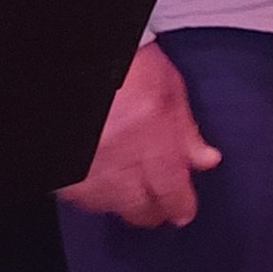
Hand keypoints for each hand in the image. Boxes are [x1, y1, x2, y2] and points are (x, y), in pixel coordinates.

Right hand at [58, 41, 221, 227]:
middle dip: (153, 211)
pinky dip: (95, 195)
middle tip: (160, 208)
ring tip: (133, 194)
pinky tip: (105, 187)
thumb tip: (206, 161)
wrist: (93, 57)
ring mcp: (89, 164)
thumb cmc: (135, 67)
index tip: (183, 214)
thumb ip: (188, 131)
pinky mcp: (66, 168)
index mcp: (152, 136)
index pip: (170, 189)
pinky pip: (81, 196)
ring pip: (109, 206)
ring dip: (124, 203)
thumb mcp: (172, 92)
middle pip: (138, 207)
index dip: (179, 207)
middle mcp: (120, 156)